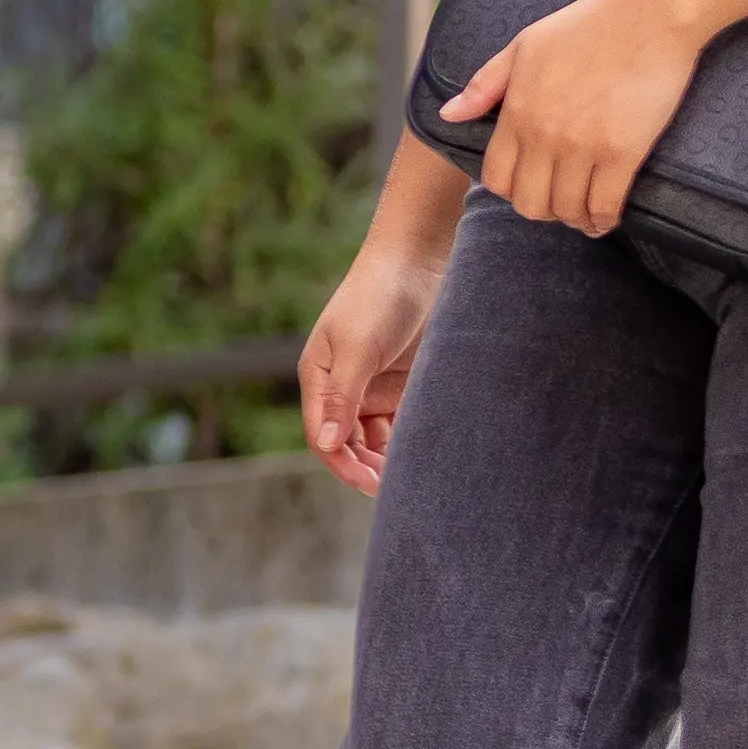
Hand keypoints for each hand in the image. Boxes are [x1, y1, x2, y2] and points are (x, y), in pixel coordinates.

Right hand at [299, 243, 445, 491]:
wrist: (420, 259)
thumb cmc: (379, 296)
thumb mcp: (358, 347)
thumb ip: (343, 397)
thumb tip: (327, 446)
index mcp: (319, 377)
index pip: (323, 436)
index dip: (343, 465)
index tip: (370, 484)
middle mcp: (343, 387)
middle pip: (348, 444)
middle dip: (368, 468)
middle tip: (397, 489)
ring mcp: (374, 386)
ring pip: (377, 439)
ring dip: (390, 459)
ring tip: (415, 473)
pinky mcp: (403, 384)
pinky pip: (403, 424)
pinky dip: (410, 440)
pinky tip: (427, 450)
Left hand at [440, 0, 710, 238]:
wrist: (647, 14)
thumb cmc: (586, 26)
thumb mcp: (523, 46)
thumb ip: (485, 85)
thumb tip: (448, 114)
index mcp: (518, 111)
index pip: (497, 178)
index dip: (509, 190)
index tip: (528, 186)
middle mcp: (544, 134)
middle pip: (529, 204)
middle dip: (542, 209)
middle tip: (558, 201)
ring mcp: (583, 146)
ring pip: (566, 210)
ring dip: (574, 218)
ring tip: (583, 212)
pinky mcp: (622, 153)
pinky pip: (604, 206)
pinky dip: (603, 220)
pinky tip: (606, 217)